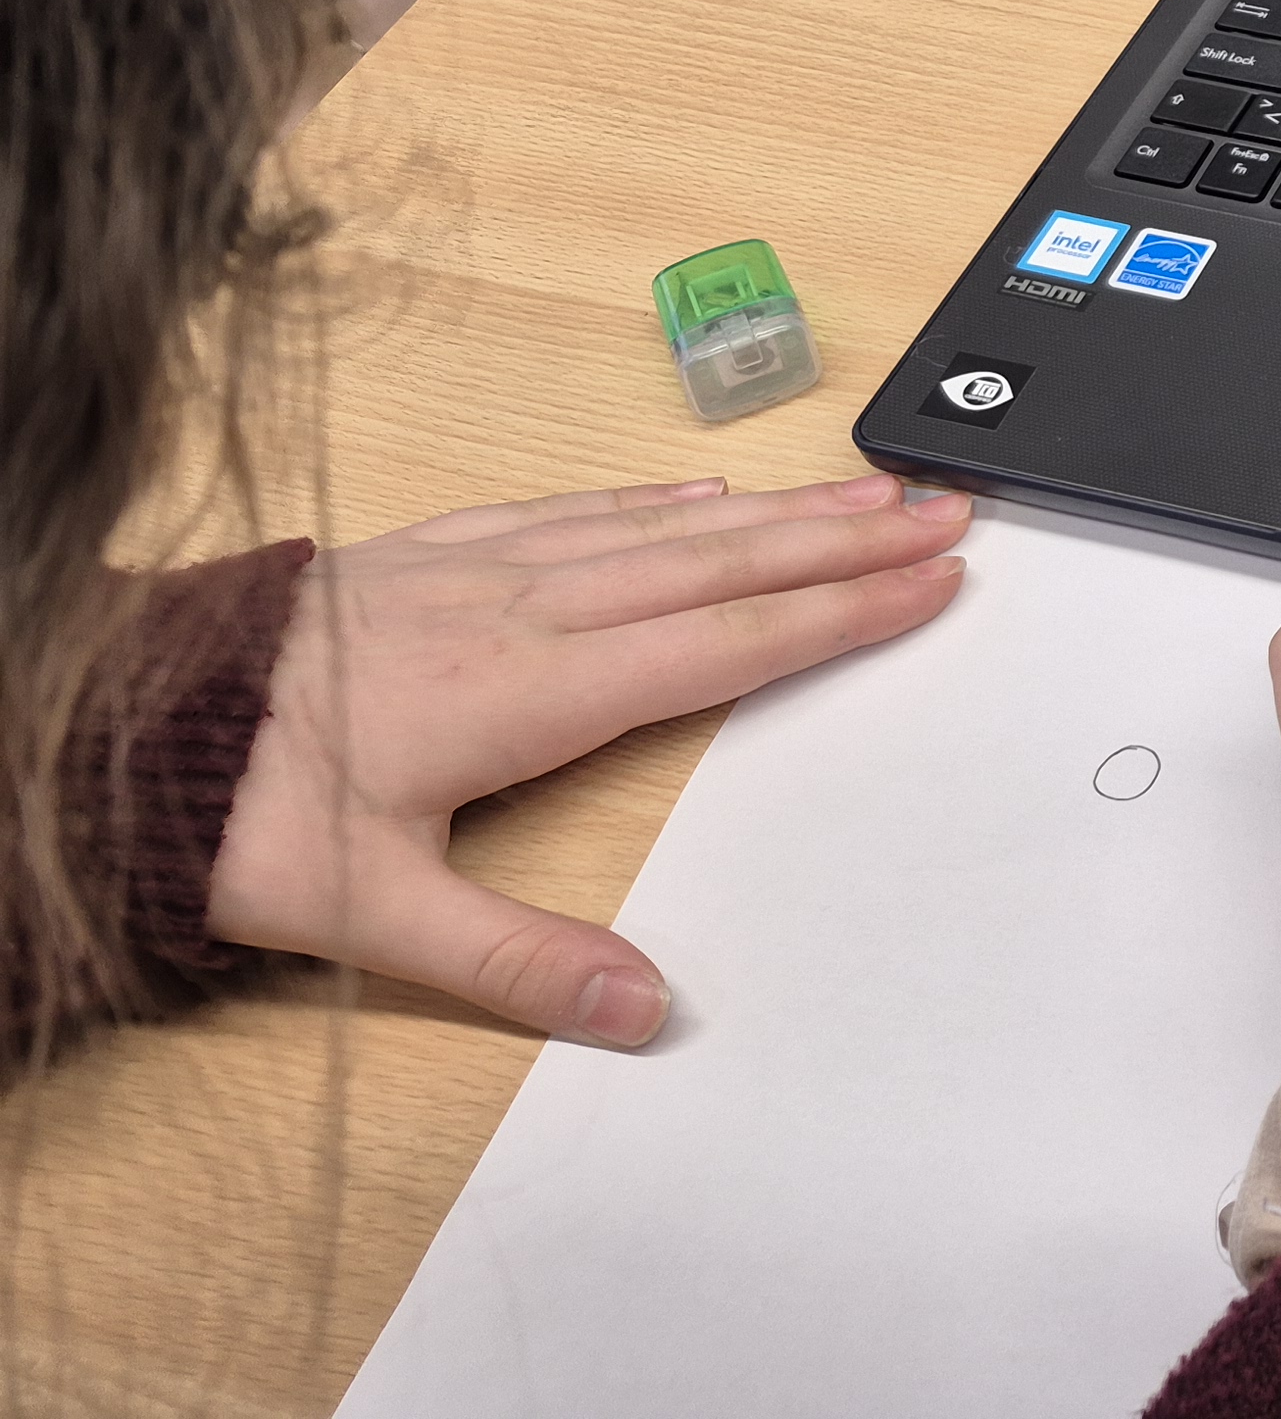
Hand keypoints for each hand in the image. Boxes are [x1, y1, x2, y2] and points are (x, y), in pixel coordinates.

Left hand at [206, 473, 969, 1045]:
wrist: (113, 719)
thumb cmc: (239, 813)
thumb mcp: (369, 915)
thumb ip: (514, 962)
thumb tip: (640, 1013)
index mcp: (529, 689)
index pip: (724, 643)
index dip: (838, 610)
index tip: (929, 578)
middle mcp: (523, 607)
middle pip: (721, 564)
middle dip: (843, 536)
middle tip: (946, 510)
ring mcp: (479, 565)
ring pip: (662, 527)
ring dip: (774, 508)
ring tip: (864, 489)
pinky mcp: (431, 551)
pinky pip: (574, 510)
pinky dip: (656, 502)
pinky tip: (697, 498)